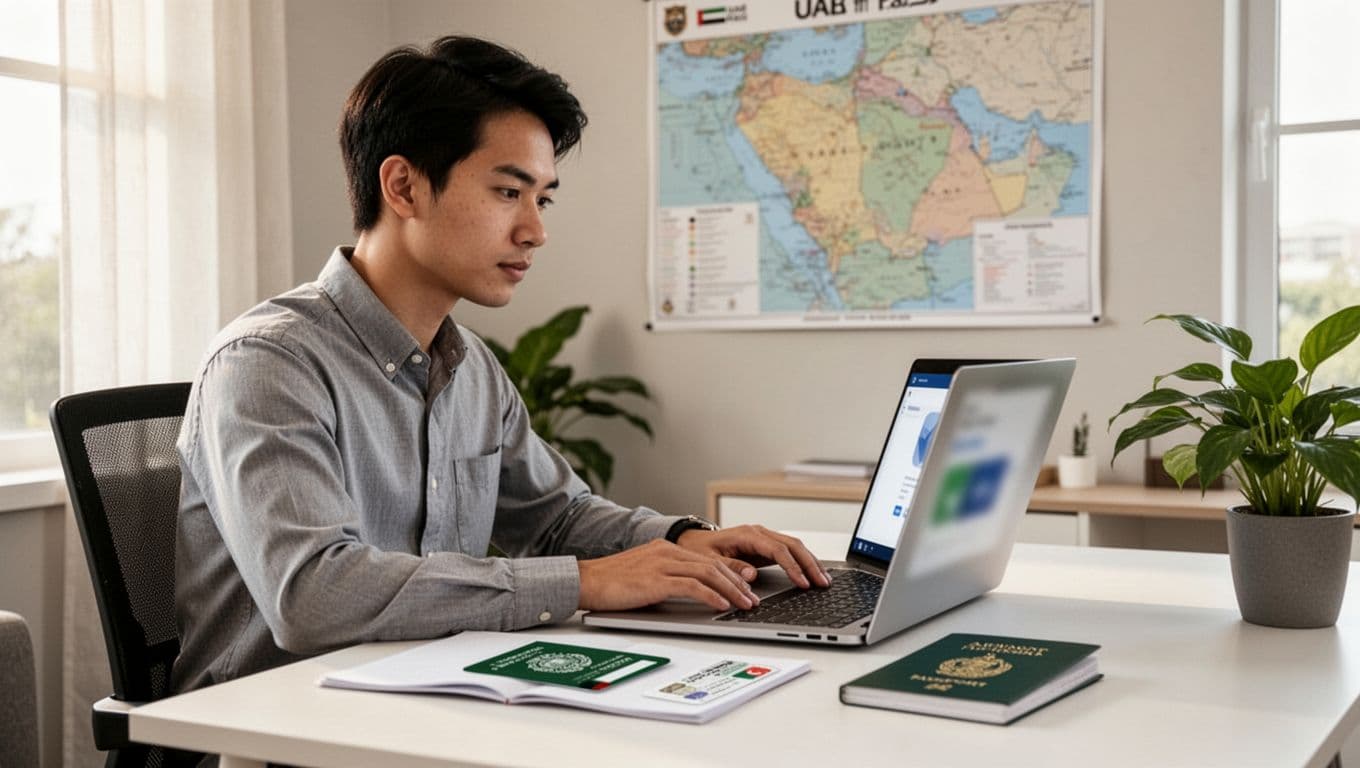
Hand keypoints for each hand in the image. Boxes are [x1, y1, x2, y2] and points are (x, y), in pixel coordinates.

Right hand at [577, 539, 760, 611]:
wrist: (584, 580)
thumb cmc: (610, 582)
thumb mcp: (644, 576)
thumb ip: (666, 579)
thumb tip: (689, 595)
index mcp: (666, 549)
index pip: (708, 560)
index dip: (731, 575)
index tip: (744, 589)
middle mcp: (667, 552)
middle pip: (714, 564)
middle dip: (738, 583)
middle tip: (752, 599)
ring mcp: (662, 563)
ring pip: (708, 573)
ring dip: (731, 590)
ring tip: (745, 604)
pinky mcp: (655, 579)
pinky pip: (691, 586)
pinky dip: (711, 595)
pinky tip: (721, 605)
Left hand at [674, 525, 830, 589]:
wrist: (693, 542)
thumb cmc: (700, 550)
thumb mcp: (709, 560)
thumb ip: (730, 567)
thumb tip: (751, 575)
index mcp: (747, 534)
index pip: (777, 549)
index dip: (792, 566)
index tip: (802, 582)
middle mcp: (759, 533)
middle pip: (793, 545)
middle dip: (810, 563)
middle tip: (823, 582)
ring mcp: (765, 538)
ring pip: (795, 546)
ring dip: (811, 562)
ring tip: (824, 580)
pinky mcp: (767, 547)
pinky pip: (790, 552)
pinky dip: (804, 562)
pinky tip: (813, 574)